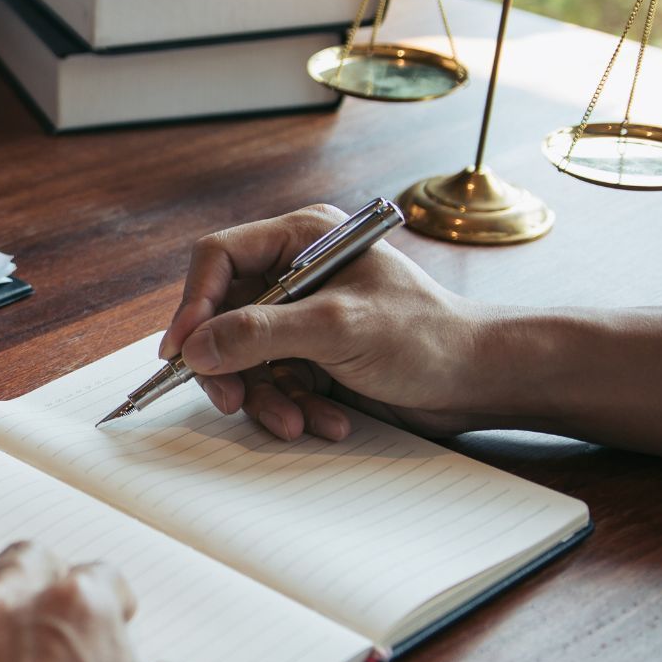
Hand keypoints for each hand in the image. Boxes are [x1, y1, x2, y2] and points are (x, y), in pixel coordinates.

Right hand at [158, 205, 498, 440]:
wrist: (481, 381)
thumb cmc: (429, 336)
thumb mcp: (338, 329)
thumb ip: (260, 333)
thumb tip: (195, 347)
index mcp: (302, 239)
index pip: (219, 258)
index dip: (193, 304)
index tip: (181, 352)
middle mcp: (295, 273)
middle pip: (223, 315)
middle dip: (229, 366)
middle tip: (231, 401)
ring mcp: (303, 317)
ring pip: (244, 357)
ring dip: (266, 397)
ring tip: (296, 422)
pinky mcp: (313, 356)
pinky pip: (273, 383)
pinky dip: (291, 407)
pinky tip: (326, 420)